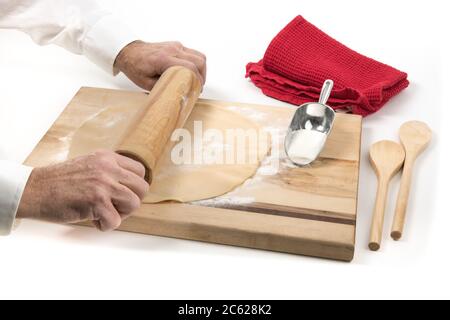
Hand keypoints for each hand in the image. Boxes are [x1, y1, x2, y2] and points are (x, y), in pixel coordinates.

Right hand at [17, 151, 148, 230]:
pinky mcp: (97, 201)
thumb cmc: (58, 182)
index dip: (133, 187)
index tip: (119, 195)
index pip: (140, 171)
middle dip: (130, 202)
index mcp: (108, 158)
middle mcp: (108, 168)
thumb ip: (109, 171)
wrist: (33, 190)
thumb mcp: (89, 165)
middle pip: (142, 189)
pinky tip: (91, 219)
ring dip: (120, 214)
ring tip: (102, 213)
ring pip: (134, 204)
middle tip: (113, 207)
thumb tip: (130, 187)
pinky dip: (104, 226)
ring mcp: (103, 184)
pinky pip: (115, 221)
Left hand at [114, 41, 206, 89]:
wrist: (129, 52)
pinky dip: (196, 63)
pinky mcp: (176, 45)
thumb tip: (179, 94)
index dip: (198, 80)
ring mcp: (175, 46)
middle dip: (202, 76)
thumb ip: (164, 87)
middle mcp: (172, 50)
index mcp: (163, 59)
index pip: (190, 67)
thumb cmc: (135, 68)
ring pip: (199, 56)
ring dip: (202, 69)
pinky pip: (193, 53)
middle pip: (199, 60)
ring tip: (197, 80)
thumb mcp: (147, 84)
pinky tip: (191, 73)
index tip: (197, 90)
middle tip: (198, 87)